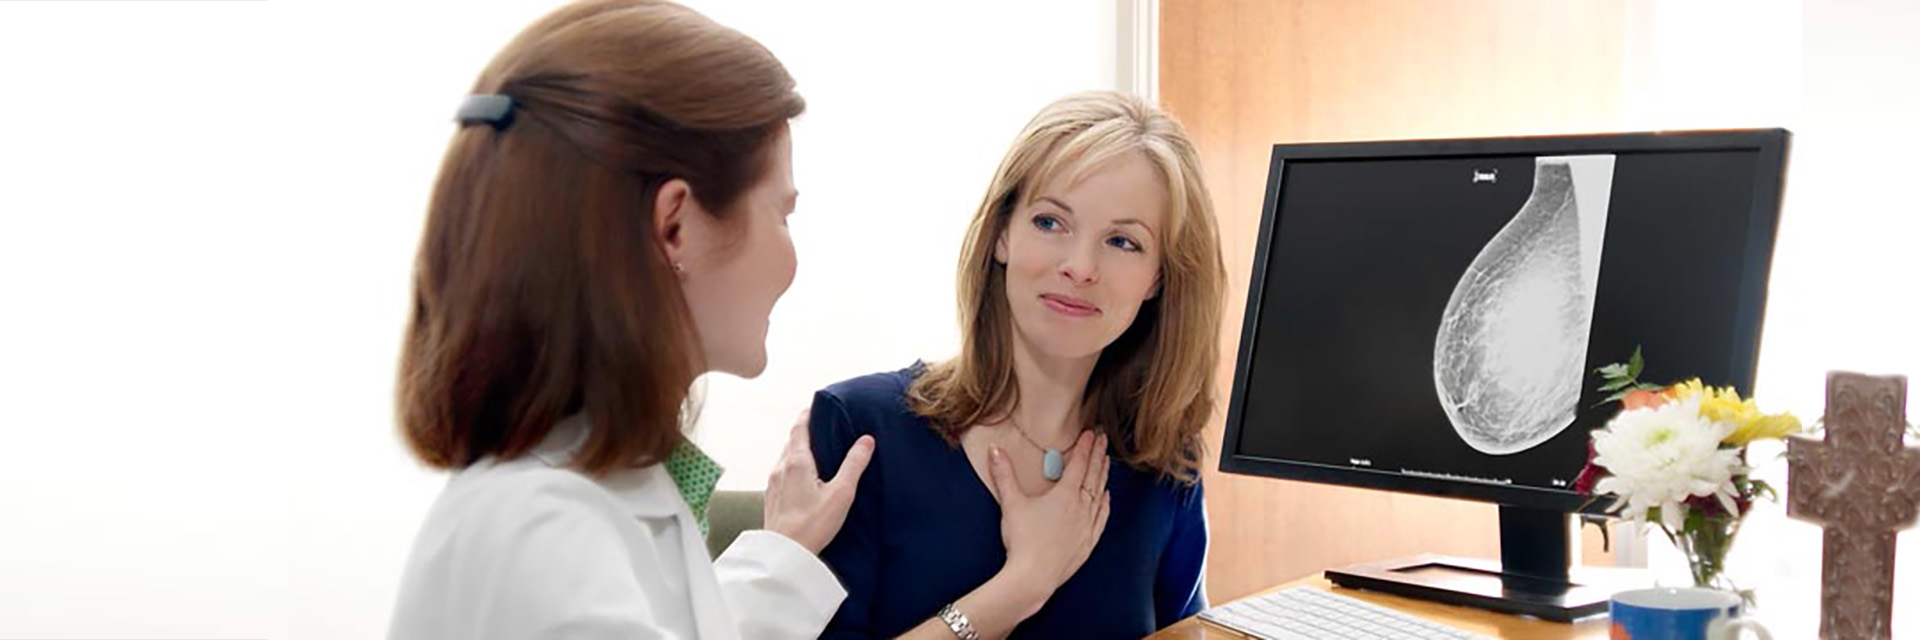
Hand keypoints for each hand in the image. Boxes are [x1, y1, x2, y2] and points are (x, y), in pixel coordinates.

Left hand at [762, 408, 875, 553]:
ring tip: (816, 450)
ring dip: (799, 449)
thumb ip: (854, 464)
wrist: (784, 554)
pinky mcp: (771, 497)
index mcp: (797, 461)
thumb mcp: (841, 493)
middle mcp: (781, 467)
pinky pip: (782, 472)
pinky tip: (804, 478)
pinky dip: (793, 466)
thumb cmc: (813, 524)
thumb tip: (866, 440)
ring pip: (785, 457)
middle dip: (805, 430)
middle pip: (792, 440)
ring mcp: (773, 483)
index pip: (799, 427)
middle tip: (822, 425)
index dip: (808, 413)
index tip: (817, 405)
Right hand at [989, 431, 1110, 595]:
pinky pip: (1102, 517)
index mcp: (1065, 495)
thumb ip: (1004, 474)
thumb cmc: (1022, 540)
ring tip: (1107, 462)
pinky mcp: (1088, 542)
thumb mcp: (1011, 503)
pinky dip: (1105, 504)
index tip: (1091, 433)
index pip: (1079, 464)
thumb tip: (994, 450)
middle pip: (1094, 475)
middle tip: (1103, 440)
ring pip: (1100, 494)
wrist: (1033, 577)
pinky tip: (1106, 498)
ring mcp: (1087, 525)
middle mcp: (1082, 507)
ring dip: (1104, 476)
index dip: (1086, 447)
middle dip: (1099, 455)